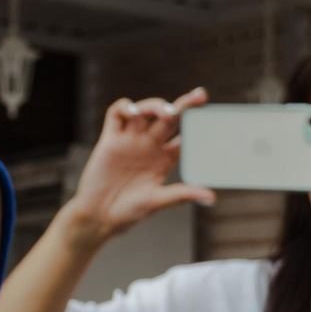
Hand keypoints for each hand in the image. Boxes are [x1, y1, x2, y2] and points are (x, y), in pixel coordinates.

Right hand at [61, 89, 216, 240]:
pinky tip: (134, 113)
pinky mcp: (110, 140)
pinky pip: (116, 114)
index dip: (198, 124)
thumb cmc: (128, 211)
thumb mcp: (158, 201)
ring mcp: (130, 140)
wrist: (98, 216)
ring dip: (157, 105)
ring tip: (167, 113)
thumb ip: (183, 194)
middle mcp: (149, 145)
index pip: (186, 135)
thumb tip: (211, 197)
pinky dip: (126, 107)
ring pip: (146, 111)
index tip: (212, 117)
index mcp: (165, 158)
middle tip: (200, 95)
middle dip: (185, 104)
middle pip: (170, 117)